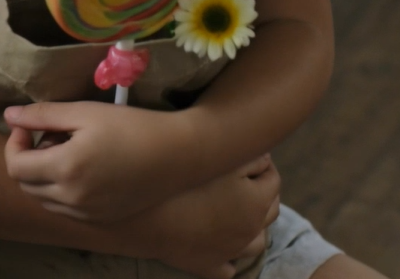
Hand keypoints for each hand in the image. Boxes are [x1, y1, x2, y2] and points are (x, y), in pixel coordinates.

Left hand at [4, 101, 198, 221]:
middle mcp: (73, 199)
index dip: (14, 142)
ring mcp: (87, 214)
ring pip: (43, 199)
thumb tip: (9, 115)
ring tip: (64, 149)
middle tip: (48, 134)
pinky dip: (59, 190)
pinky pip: (64, 209)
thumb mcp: (84, 112)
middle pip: (25, 185)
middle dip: (26, 158)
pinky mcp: (101, 219)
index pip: (15, 166)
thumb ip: (42, 115)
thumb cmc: (130, 126)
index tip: (28, 124)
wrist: (177, 155)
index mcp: (66, 170)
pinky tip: (79, 167)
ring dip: (41, 175)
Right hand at [137, 154, 280, 278]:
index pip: (274, 179)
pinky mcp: (210, 267)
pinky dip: (231, 257)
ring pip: (256, 242)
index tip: (252, 154)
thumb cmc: (183, 180)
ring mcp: (231, 252)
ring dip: (254, 226)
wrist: (147, 216)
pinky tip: (222, 243)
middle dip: (264, 192)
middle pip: (270, 211)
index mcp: (255, 203)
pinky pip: (229, 267)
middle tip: (249, 176)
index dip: (265, 164)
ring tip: (240, 211)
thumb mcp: (219, 158)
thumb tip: (265, 156)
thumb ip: (248, 155)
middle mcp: (250, 231)